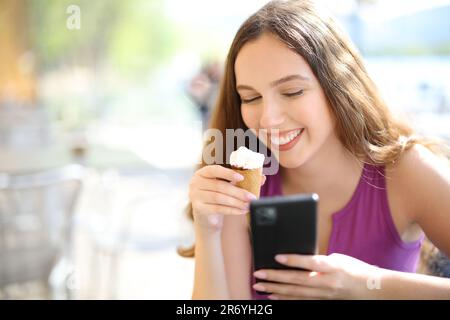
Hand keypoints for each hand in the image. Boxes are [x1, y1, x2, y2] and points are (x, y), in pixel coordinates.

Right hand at [189, 165, 265, 231]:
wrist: (206, 216)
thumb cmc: (218, 197)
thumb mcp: (227, 187)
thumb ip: (240, 181)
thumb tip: (262, 178)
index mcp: (202, 173)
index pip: (214, 170)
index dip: (228, 173)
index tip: (241, 178)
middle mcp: (195, 183)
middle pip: (219, 186)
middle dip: (238, 192)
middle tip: (251, 197)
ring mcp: (195, 196)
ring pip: (219, 198)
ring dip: (236, 202)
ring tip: (248, 205)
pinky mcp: (198, 208)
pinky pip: (218, 208)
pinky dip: (232, 210)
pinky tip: (241, 210)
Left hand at [253, 253, 383, 299]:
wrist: (372, 289)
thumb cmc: (355, 269)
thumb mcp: (339, 258)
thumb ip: (318, 260)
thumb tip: (297, 259)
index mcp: (333, 267)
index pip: (311, 263)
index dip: (293, 260)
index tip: (276, 256)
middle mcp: (328, 282)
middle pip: (298, 281)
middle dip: (276, 277)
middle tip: (258, 274)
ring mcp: (325, 294)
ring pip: (296, 293)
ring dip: (276, 289)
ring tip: (259, 286)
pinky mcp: (322, 301)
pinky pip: (300, 300)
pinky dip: (285, 298)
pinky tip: (273, 296)